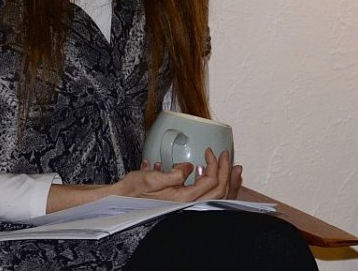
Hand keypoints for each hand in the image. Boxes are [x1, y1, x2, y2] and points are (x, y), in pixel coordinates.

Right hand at [117, 148, 241, 202]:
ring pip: (217, 197)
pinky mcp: (184, 202)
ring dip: (228, 181)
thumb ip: (173, 174)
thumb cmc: (135, 190)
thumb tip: (189, 167)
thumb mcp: (152, 179)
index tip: (210, 151)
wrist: (123, 198)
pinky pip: (209, 197)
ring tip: (233, 167)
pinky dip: (218, 187)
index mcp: (183, 199)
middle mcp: (188, 205)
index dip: (214, 166)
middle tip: (226, 155)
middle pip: (219, 192)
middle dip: (226, 172)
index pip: (210, 183)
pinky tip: (217, 177)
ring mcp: (187, 205)